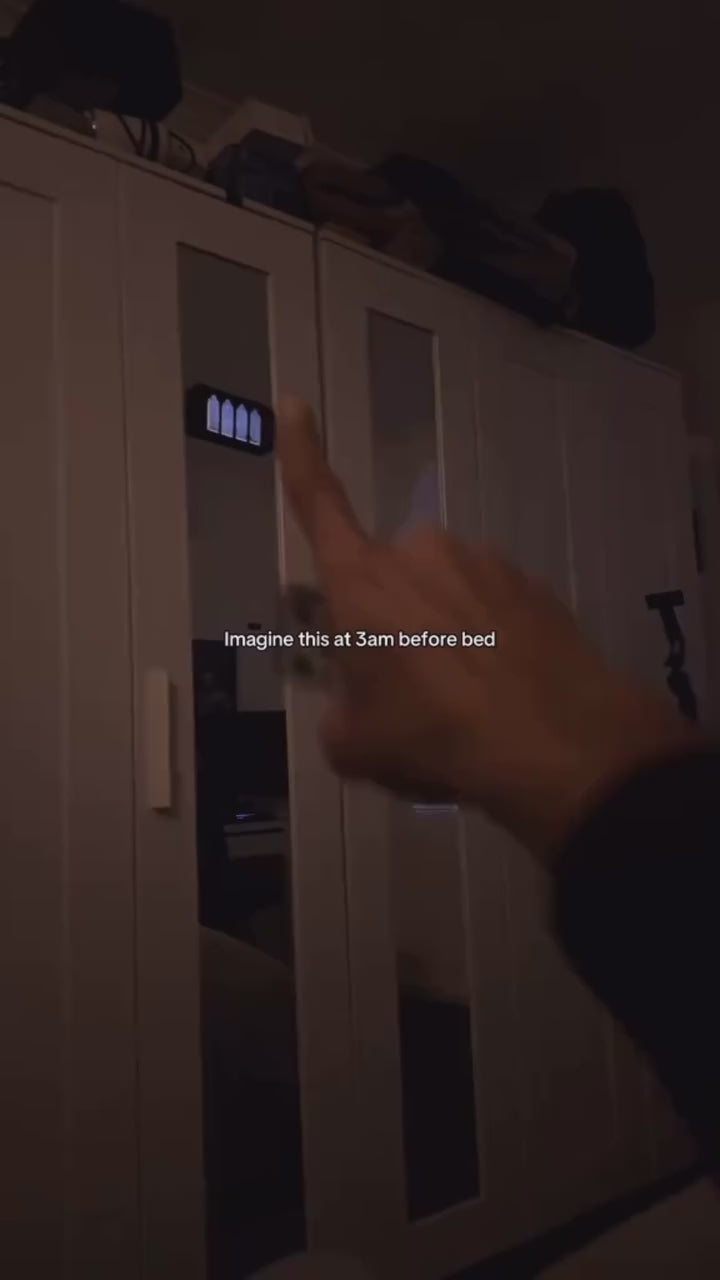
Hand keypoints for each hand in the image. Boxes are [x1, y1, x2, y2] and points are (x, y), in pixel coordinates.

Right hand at [275, 397, 700, 859]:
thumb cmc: (434, 736)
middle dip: (391, 622)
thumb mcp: (357, 745)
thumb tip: (352, 712)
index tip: (294, 402)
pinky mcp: (530, 582)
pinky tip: (504, 686)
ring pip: (444, 594)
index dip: (301, 452)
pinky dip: (489, 637)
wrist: (553, 742)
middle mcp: (419, 552)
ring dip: (443, 630)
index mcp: (363, 580)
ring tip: (465, 698)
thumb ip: (339, 716)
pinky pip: (491, 605)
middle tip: (409, 689)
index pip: (318, 501)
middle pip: (389, 581)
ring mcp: (482, 561)